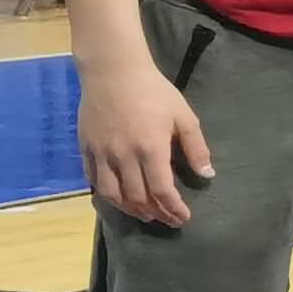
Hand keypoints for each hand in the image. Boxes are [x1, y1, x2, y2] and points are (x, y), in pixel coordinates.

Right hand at [82, 59, 210, 226]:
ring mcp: (101, 153)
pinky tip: (118, 198)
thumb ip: (196, 147)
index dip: (173, 208)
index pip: (161, 190)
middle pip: (137, 197)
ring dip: (130, 209)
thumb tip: (207, 175)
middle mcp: (123, 156)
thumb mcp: (183, 116)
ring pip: (112, 194)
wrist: (113, 71)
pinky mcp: (86, 148)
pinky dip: (106, 194)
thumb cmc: (154, 91)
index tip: (183, 217)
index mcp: (150, 148)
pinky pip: (93, 180)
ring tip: (145, 215)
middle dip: (155, 213)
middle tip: (167, 220)